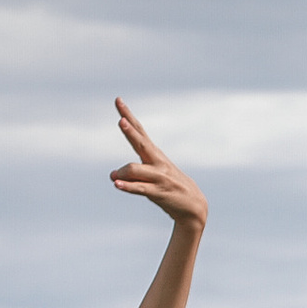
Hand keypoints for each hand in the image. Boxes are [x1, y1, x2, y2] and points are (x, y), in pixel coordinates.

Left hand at [109, 99, 206, 232]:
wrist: (194, 207)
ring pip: (134, 169)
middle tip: (121, 121)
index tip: (118, 100)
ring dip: (122, 173)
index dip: (128, 116)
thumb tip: (112, 177)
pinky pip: (140, 188)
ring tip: (113, 177)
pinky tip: (117, 184)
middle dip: (130, 132)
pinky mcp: (159, 192)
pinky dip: (127, 186)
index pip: (139, 131)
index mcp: (155, 154)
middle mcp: (157, 162)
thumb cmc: (170, 187)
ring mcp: (159, 177)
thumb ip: (132, 173)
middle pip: (141, 143)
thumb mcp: (153, 175)